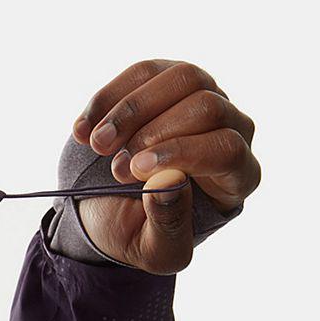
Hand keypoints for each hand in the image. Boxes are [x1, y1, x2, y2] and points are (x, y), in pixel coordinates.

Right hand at [71, 59, 259, 274]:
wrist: (107, 212)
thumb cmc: (139, 233)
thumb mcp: (154, 249)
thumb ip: (169, 224)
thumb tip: (170, 181)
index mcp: (236, 176)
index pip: (227, 148)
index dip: (181, 152)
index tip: (134, 170)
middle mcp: (228, 129)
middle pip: (206, 106)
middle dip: (151, 133)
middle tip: (114, 167)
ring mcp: (199, 99)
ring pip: (179, 78)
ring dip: (129, 110)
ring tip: (96, 145)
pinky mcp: (164, 83)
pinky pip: (144, 71)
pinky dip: (107, 99)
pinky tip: (83, 130)